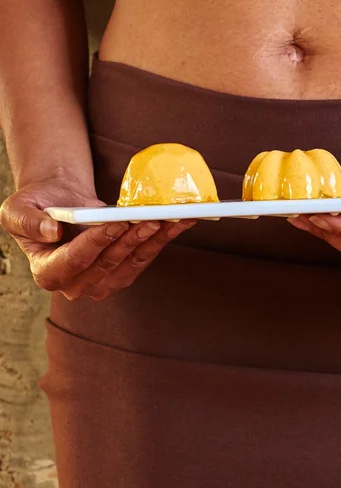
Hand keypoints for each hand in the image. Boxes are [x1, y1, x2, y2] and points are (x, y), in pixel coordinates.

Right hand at [0, 174, 195, 299]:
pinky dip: (161, 241)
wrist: (62, 202)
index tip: (115, 223)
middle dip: (131, 241)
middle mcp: (75, 285)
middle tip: (151, 220)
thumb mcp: (17, 209)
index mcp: (47, 272)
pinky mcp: (122, 273)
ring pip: (131, 264)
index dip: (96, 242)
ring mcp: (102, 282)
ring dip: (153, 242)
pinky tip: (176, 224)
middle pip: (108, 264)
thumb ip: (27, 221)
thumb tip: (50, 232)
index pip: (75, 260)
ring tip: (170, 221)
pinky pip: (144, 259)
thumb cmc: (38, 205)